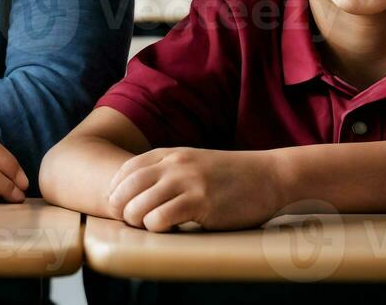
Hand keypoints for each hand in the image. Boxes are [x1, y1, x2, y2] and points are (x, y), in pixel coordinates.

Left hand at [107, 147, 282, 231]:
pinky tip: (168, 229)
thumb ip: (168, 171)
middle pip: (127, 188)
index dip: (116, 190)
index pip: (127, 169)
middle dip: (121, 208)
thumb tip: (139, 193)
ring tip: (149, 227)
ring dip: (137, 221)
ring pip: (139, 205)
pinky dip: (157, 227)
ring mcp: (187, 181)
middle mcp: (175, 164)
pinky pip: (162, 217)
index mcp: (171, 154)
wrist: (269, 177)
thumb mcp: (194, 162)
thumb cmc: (231, 176)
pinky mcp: (201, 202)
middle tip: (129, 221)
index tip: (118, 206)